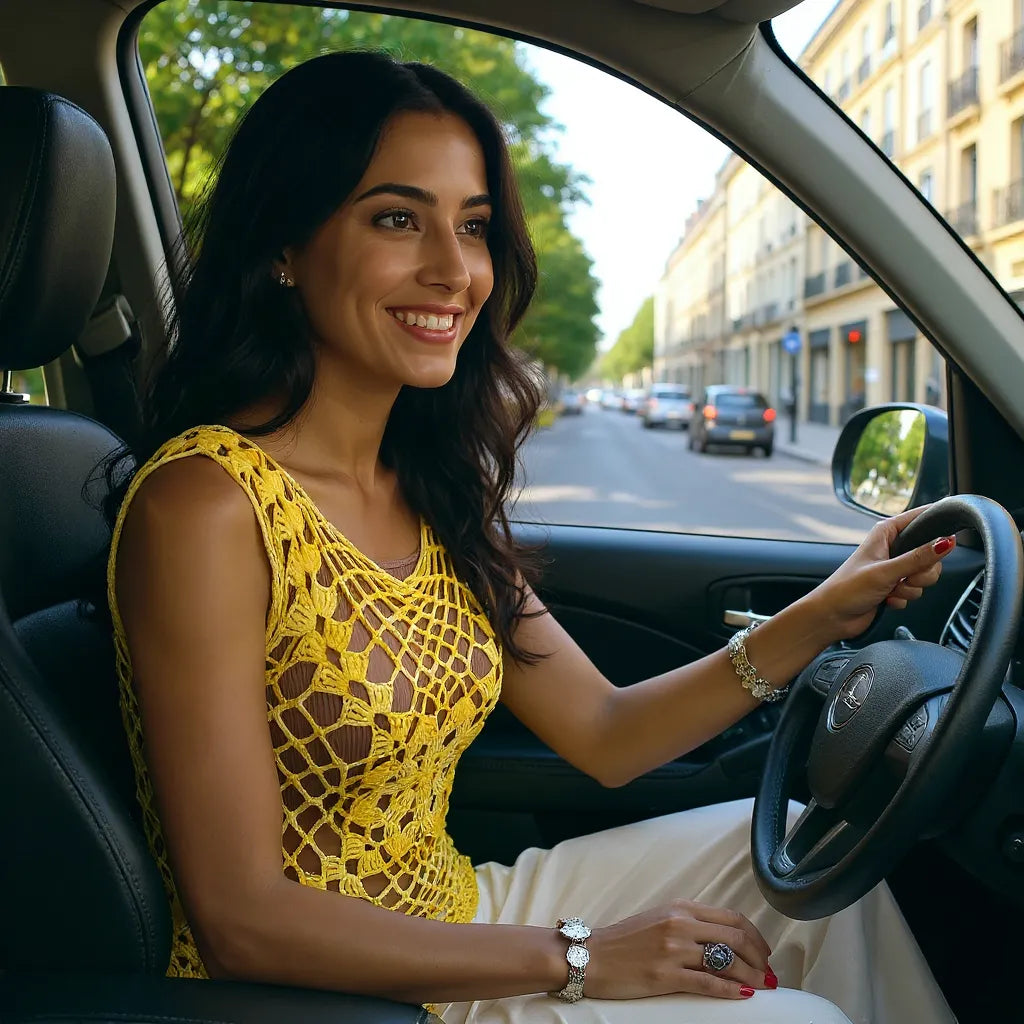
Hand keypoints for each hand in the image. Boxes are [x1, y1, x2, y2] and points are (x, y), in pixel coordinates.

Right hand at [584, 900, 773, 999]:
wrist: (592, 956)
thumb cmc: (625, 940)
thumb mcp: (660, 918)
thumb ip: (690, 923)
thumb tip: (725, 939)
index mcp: (680, 907)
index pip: (731, 917)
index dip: (755, 936)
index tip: (764, 951)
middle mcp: (680, 924)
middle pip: (736, 937)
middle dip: (760, 957)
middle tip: (768, 972)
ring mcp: (674, 949)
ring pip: (727, 960)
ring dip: (751, 975)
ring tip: (762, 986)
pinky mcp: (666, 975)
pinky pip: (708, 982)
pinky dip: (731, 990)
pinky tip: (743, 995)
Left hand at [808, 504, 955, 642]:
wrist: (832, 617)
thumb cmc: (846, 589)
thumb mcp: (885, 571)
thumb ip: (918, 558)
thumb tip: (946, 542)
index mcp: (886, 533)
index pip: (920, 518)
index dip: (936, 525)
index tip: (949, 537)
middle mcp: (892, 548)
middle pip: (931, 553)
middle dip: (922, 572)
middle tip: (906, 579)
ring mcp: (895, 568)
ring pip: (925, 575)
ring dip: (910, 588)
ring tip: (890, 590)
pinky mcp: (895, 586)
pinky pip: (915, 591)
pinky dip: (903, 598)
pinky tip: (886, 599)